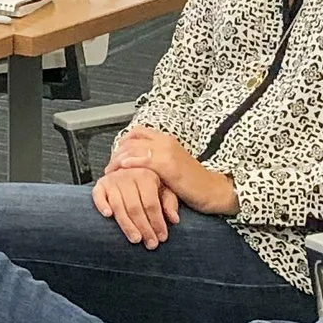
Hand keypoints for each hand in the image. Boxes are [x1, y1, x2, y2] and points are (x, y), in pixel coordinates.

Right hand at [92, 159, 179, 247]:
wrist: (128, 167)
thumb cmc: (148, 183)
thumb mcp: (163, 189)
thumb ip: (169, 203)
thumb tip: (174, 219)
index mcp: (146, 175)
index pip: (151, 203)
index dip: (157, 222)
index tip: (162, 237)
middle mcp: (128, 175)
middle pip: (135, 207)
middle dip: (144, 228)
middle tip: (151, 243)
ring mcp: (113, 180)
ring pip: (119, 206)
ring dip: (127, 225)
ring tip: (135, 239)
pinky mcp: (100, 185)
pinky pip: (98, 196)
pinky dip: (102, 205)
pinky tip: (108, 215)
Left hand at [111, 123, 236, 218]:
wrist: (213, 190)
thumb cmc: (194, 183)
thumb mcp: (172, 167)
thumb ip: (155, 163)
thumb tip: (136, 166)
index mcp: (167, 140)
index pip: (137, 132)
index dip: (122, 143)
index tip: (115, 156)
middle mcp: (166, 141)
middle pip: (131, 139)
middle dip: (116, 152)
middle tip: (109, 166)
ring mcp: (167, 152)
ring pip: (134, 148)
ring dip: (118, 159)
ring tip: (111, 171)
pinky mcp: (169, 165)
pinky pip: (144, 160)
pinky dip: (130, 162)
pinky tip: (122, 168)